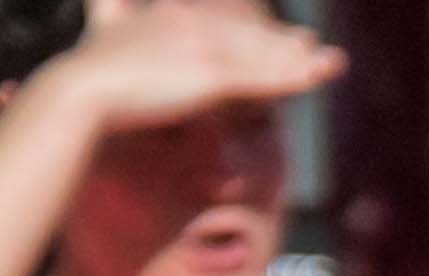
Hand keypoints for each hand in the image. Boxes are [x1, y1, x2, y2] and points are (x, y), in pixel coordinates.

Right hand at [54, 0, 341, 128]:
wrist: (83, 92)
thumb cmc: (91, 74)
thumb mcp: (109, 37)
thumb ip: (122, 26)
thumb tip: (112, 17)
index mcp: (171, 18)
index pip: (222, 24)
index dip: (252, 31)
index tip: (277, 34)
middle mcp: (192, 26)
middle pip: (249, 35)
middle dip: (284, 41)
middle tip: (313, 45)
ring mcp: (204, 49)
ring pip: (264, 54)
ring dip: (302, 58)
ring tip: (333, 61)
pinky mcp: (212, 76)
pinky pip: (265, 77)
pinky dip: (296, 76)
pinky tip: (321, 76)